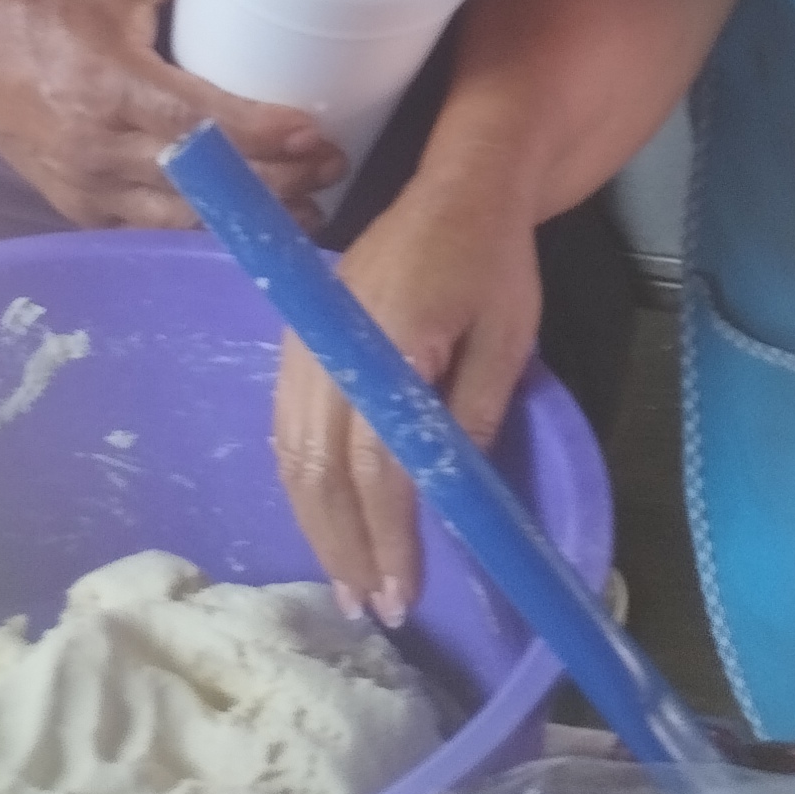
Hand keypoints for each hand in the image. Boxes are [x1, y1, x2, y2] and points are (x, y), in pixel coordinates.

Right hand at [0, 0, 343, 232]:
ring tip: (307, 210)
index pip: (197, 123)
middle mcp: (98, 145)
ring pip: (179, 219)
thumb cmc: (41, 9)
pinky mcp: (78, 209)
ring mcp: (86, 186)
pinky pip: (149, 231)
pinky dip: (200, 232)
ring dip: (245, 218)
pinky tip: (245, 229)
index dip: (260, 135)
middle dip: (273, 183)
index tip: (314, 134)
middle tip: (331, 171)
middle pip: (200, 180)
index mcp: (108, 83)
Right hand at [271, 177, 544, 622]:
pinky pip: (285, 429)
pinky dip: (302, 484)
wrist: (458, 186)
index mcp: (388, 338)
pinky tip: (324, 523)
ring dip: (317, 525)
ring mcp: (303, 342)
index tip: (404, 591)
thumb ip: (475, 413)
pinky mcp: (296, 343)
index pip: (378, 462)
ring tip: (345, 584)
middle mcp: (329, 343)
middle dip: (345, 547)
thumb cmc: (493, 259)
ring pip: (292, 455)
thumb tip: (453, 500)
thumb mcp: (508, 337)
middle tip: (371, 608)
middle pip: (320, 469)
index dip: (389, 534)